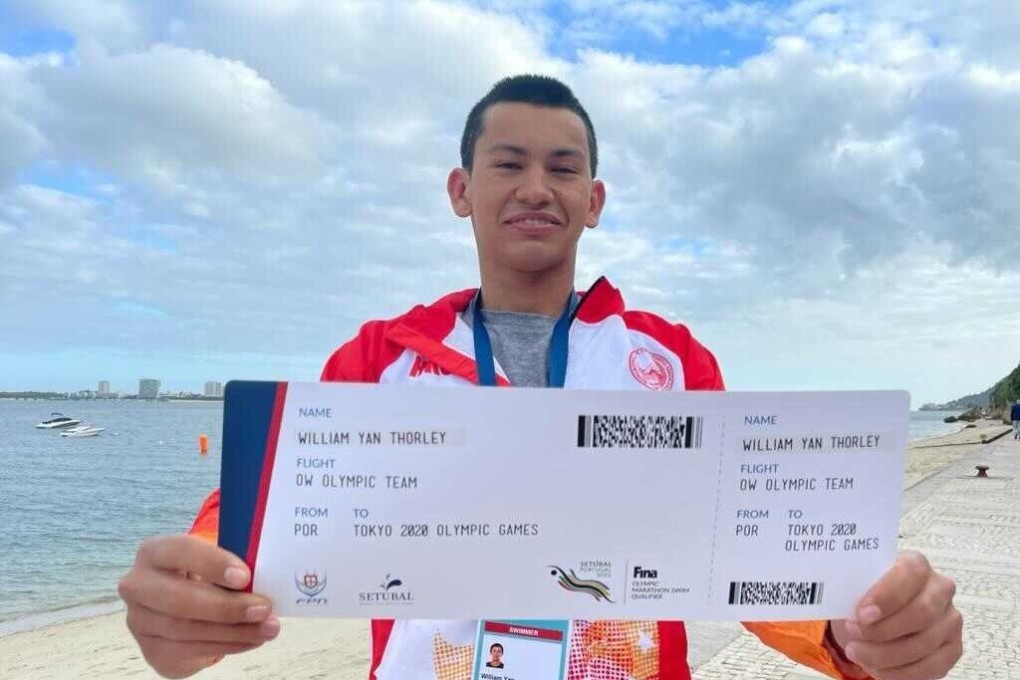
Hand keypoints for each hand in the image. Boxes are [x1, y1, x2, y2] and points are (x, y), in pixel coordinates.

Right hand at [118, 535, 279, 677]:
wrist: (184, 604)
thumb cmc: (205, 573)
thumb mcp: (215, 560)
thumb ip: (232, 562)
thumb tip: (266, 575)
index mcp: (154, 552)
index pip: (180, 551)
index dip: (212, 563)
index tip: (245, 576)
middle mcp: (138, 585)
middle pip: (180, 600)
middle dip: (227, 607)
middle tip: (264, 608)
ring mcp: (139, 621)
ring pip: (187, 630)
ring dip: (234, 631)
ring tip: (268, 628)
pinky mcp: (150, 649)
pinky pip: (190, 651)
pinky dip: (228, 645)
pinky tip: (252, 640)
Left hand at [829, 551, 962, 679]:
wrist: (874, 614)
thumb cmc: (865, 593)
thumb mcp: (856, 583)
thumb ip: (852, 585)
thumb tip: (834, 594)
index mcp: (916, 564)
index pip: (910, 573)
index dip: (887, 596)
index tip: (861, 614)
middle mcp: (940, 589)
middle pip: (921, 613)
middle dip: (883, 630)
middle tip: (853, 634)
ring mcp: (950, 620)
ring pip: (924, 644)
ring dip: (885, 654)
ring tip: (857, 652)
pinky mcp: (952, 648)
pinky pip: (932, 667)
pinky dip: (900, 672)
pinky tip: (876, 669)